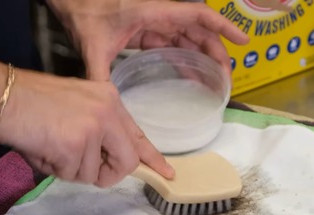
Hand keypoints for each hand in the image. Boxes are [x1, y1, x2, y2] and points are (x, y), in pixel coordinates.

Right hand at [0, 53, 173, 186]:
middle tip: (82, 168)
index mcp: (110, 100)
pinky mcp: (77, 146)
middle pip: (127, 162)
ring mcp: (95, 128)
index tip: (168, 172)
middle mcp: (108, 112)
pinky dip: (54, 169)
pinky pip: (73, 176)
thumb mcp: (76, 108)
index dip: (152, 157)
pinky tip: (42, 148)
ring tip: (49, 146)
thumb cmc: (30, 102)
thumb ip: (97, 131)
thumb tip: (104, 163)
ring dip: (69, 170)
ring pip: (94, 174)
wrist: (2, 95)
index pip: (137, 134)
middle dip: (107, 174)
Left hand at [45, 0, 249, 80]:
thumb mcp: (93, 49)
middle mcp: (159, 15)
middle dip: (216, 51)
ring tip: (215, 79)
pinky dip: (185, 57)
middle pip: (197, 30)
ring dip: (202, 55)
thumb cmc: (83, 15)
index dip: (223, 27)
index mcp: (154, 13)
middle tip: (227, 76)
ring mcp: (153, 22)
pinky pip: (172, 43)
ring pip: (187, 37)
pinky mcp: (145, 30)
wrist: (70, 2)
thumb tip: (107, 105)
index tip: (243, 39)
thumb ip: (101, 77)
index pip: (198, 16)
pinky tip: (192, 75)